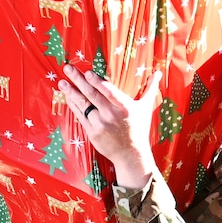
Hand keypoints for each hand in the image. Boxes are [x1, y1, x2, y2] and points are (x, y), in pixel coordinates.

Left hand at [60, 64, 161, 187]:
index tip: (87, 73)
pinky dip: (73, 106)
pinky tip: (67, 96)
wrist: (131, 154)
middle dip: (78, 80)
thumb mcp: (145, 107)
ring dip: (71, 92)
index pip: (109, 92)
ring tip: (62, 82)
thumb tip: (159, 73)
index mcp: (125, 107)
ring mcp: (100, 125)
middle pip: (92, 95)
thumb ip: (150, 88)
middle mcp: (112, 115)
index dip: (97, 83)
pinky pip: (80, 116)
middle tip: (68, 68)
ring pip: (83, 105)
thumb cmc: (139, 129)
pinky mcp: (92, 133)